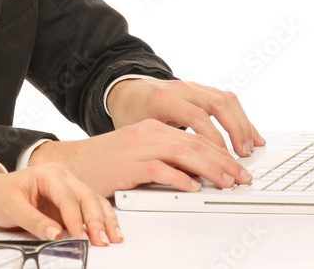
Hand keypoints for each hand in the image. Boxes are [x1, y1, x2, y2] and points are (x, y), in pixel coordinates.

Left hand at [0, 163, 121, 246]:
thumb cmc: (1, 194)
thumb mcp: (12, 208)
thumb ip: (34, 221)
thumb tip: (55, 234)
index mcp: (48, 174)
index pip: (67, 196)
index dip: (75, 218)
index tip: (81, 236)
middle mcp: (63, 178)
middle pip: (86, 197)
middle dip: (96, 220)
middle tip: (101, 241)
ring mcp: (70, 189)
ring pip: (95, 202)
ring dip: (105, 220)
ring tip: (113, 238)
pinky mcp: (72, 202)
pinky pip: (93, 208)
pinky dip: (103, 220)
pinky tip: (112, 231)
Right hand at [29, 118, 253, 195]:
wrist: (71, 163)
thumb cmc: (104, 162)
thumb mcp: (139, 153)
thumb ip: (166, 157)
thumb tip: (198, 173)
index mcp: (153, 127)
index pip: (196, 137)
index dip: (221, 152)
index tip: (238, 167)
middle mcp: (148, 132)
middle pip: (195, 143)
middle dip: (223, 161)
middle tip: (241, 177)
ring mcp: (138, 146)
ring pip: (184, 153)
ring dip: (210, 169)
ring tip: (227, 182)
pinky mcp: (128, 164)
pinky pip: (160, 169)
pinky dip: (180, 178)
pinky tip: (193, 187)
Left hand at [107, 78, 265, 156]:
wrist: (127, 91)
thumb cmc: (131, 113)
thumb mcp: (138, 132)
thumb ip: (161, 149)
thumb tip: (185, 177)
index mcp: (163, 99)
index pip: (195, 116)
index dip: (213, 138)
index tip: (223, 159)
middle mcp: (181, 89)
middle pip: (217, 103)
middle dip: (235, 131)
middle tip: (243, 156)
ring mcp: (193, 87)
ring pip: (226, 99)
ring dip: (242, 124)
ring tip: (250, 148)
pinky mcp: (201, 90)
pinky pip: (227, 100)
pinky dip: (241, 117)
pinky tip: (250, 135)